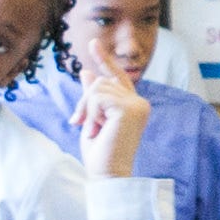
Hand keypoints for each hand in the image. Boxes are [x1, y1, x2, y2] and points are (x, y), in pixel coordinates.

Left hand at [72, 50, 153, 178]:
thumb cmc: (101, 154)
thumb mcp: (92, 119)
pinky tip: (99, 128)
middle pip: (101, 81)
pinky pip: (97, 97)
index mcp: (133, 105)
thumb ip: (93, 97)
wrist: (107, 175)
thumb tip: (87, 72)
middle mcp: (140, 102)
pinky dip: (90, 113)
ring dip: (87, 110)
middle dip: (84, 102)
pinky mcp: (129, 108)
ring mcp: (137, 104)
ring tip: (95, 129)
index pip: (117, 77)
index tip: (93, 44)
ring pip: (97, 88)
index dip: (104, 60)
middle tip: (80, 124)